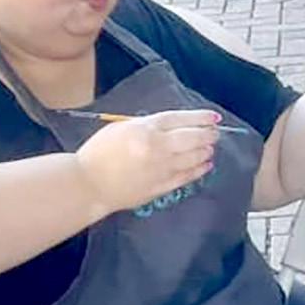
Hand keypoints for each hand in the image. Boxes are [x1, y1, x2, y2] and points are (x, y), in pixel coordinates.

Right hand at [75, 109, 218, 214]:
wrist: (88, 184)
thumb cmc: (98, 153)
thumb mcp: (119, 128)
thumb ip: (145, 125)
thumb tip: (170, 126)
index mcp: (145, 129)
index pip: (180, 119)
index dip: (199, 118)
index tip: (213, 118)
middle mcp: (157, 147)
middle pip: (191, 138)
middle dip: (207, 135)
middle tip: (215, 133)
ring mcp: (161, 169)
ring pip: (193, 158)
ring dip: (205, 151)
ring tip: (210, 148)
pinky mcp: (160, 187)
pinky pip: (186, 177)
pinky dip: (198, 170)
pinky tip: (205, 165)